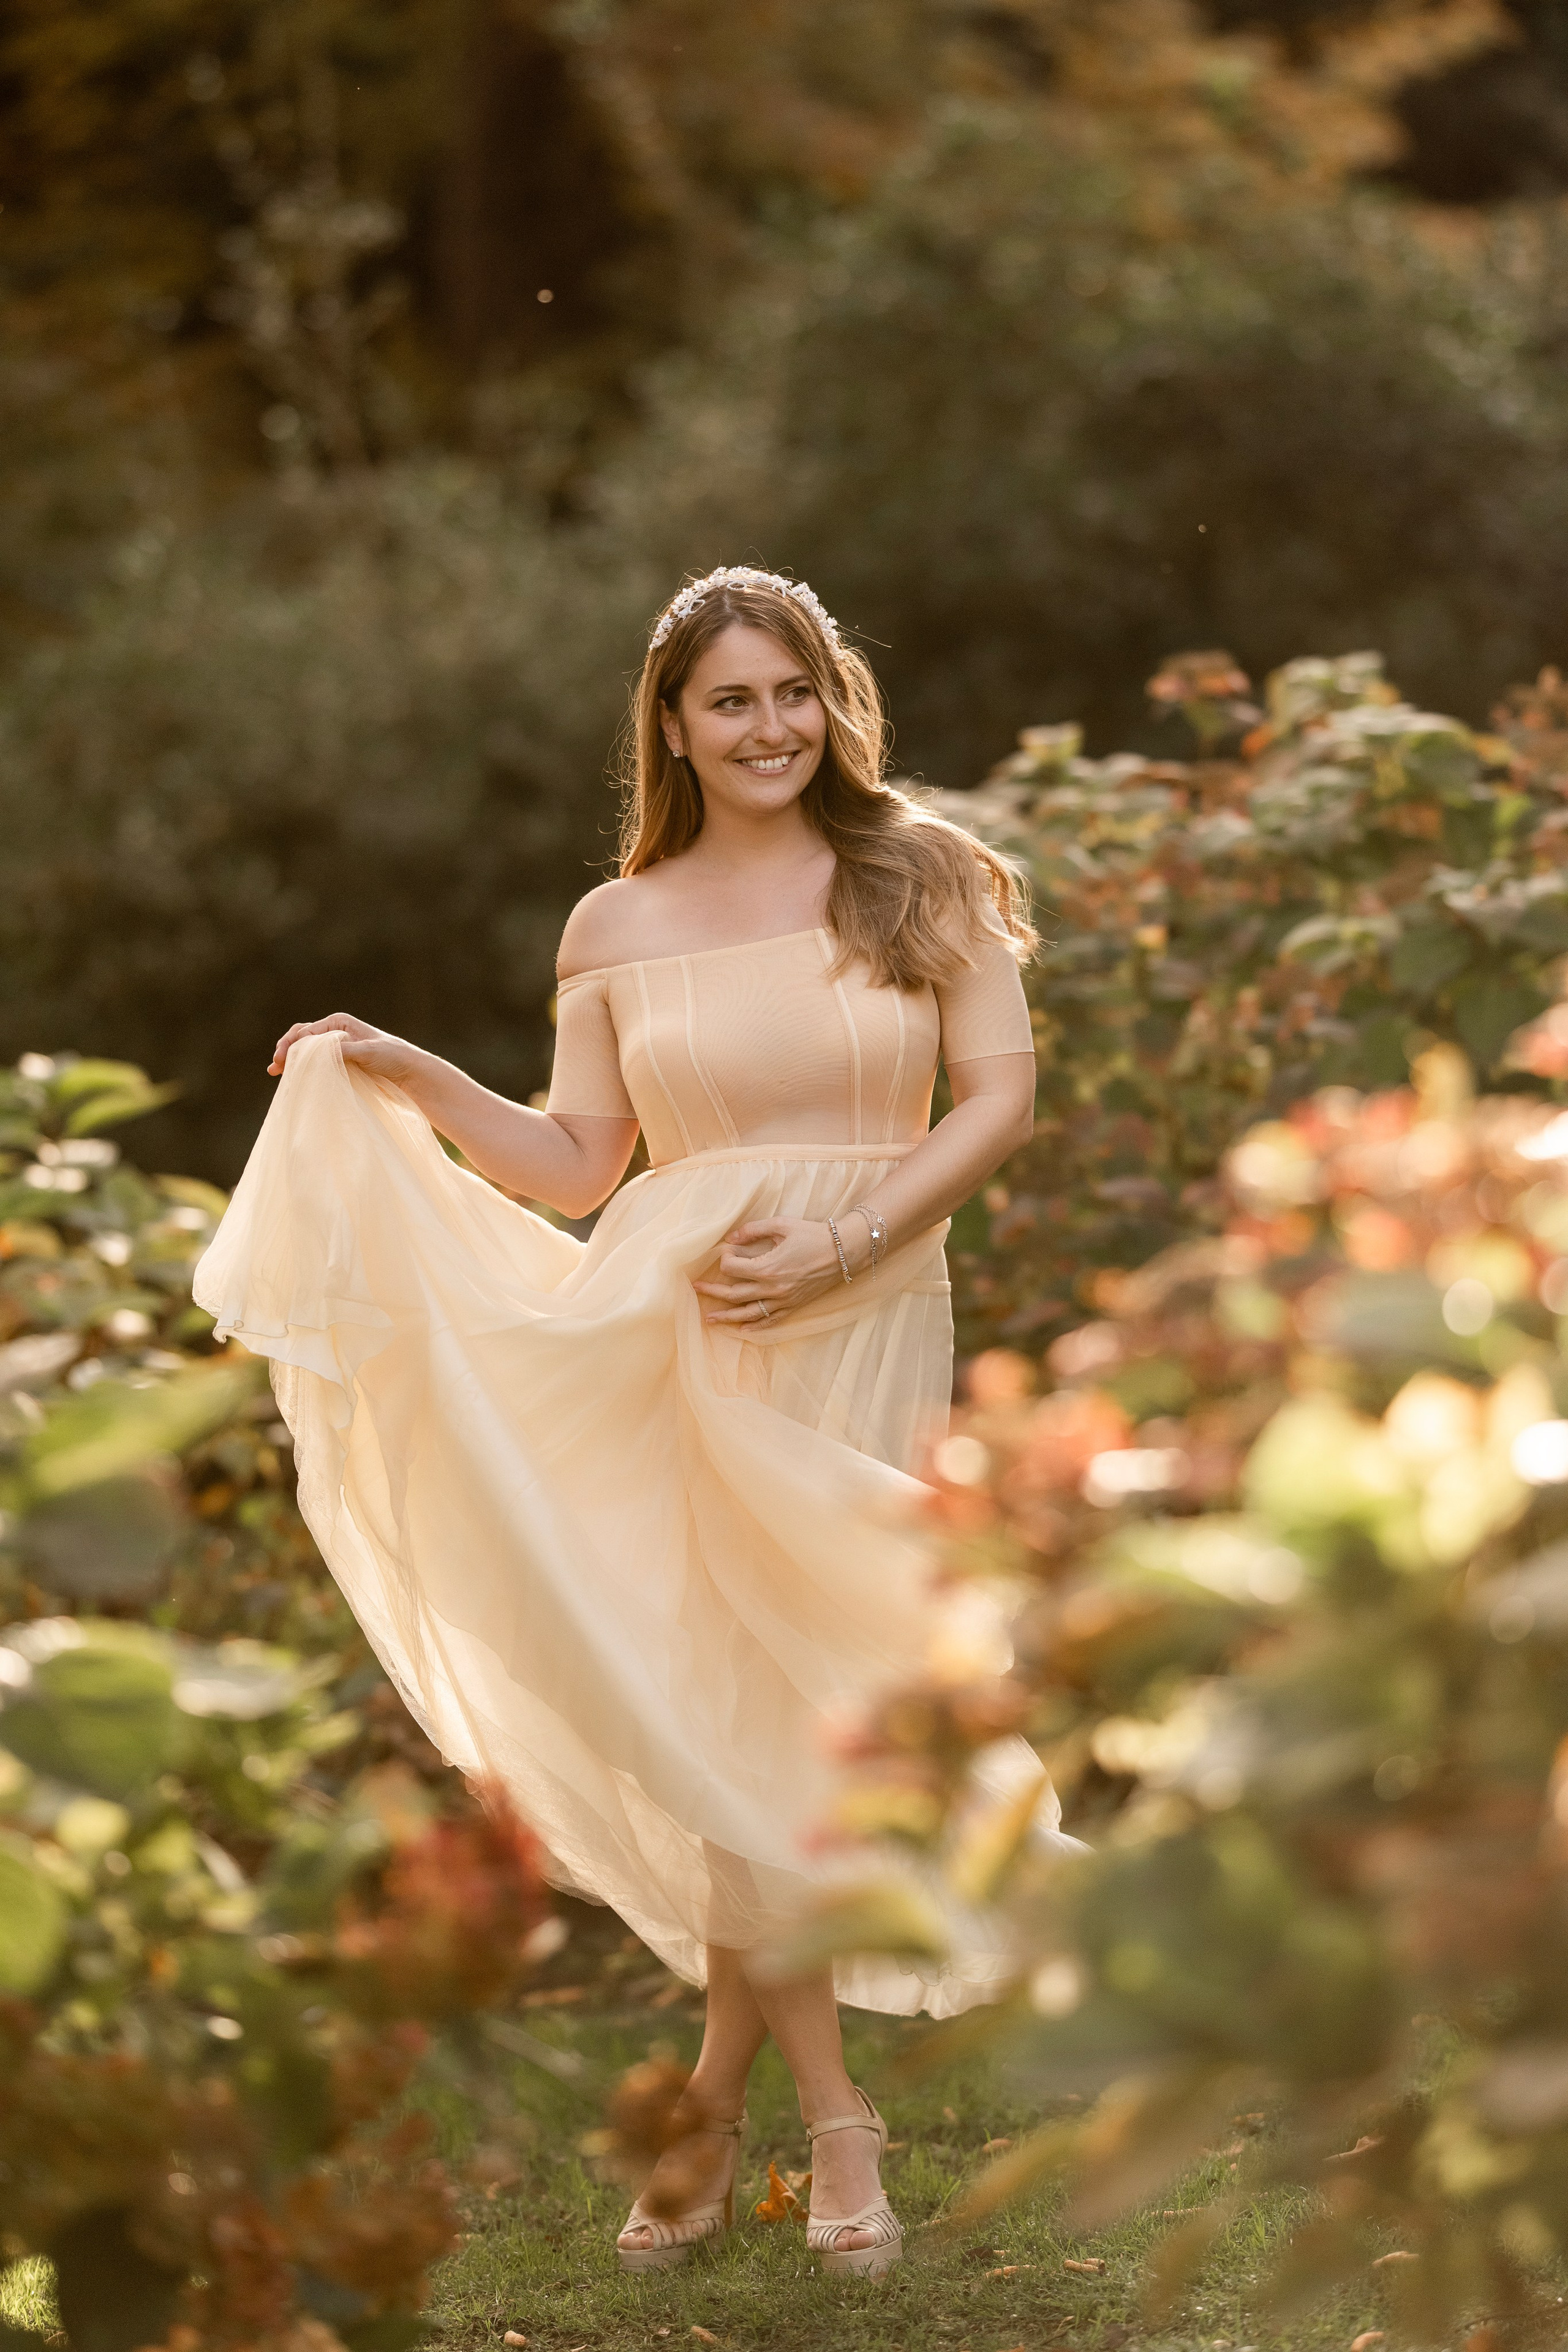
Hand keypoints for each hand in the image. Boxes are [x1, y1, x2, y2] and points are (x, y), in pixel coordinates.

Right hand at [268, 1013, 424, 1083]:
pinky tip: (295, 1077)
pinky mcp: (339, 1063)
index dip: (291, 1045)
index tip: (281, 1061)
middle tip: (274, 1068)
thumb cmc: (392, 1056)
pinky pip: (316, 1064)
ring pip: (306, 1052)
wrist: (409, 1071)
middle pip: (301, 1039)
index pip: (306, 1032)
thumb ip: (343, 1050)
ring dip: (292, 1060)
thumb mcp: (368, 1051)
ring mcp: (335, 1048)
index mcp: (339, 1022)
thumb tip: (319, 1052)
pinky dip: (304, 1068)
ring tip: (278, 1072)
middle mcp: (334, 1032)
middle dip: (287, 1051)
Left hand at [693, 1216, 860, 1326]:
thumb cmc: (813, 1234)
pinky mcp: (793, 1305)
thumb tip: (731, 1238)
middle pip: (734, 1293)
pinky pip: (771, 1320)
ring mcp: (783, 1299)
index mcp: (768, 1267)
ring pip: (749, 1312)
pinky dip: (755, 1326)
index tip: (726, 1251)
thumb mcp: (782, 1225)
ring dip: (727, 1316)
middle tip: (695, 1288)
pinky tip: (742, 1328)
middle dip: (712, 1291)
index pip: (733, 1269)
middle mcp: (773, 1287)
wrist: (844, 1251)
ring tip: (709, 1318)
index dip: (725, 1259)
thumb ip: (754, 1230)